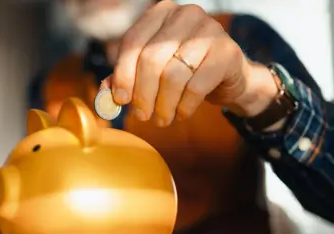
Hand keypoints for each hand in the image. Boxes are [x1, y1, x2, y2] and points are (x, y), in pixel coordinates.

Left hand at [104, 1, 277, 126]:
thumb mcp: (153, 70)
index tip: (120, 100)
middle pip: (151, 60)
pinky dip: (184, 107)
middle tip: (142, 116)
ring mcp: (209, 30)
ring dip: (164, 105)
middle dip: (143, 94)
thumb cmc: (185, 71)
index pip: (133, 43)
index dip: (123, 74)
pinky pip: (196, 87)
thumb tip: (105, 96)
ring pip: (173, 75)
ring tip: (161, 119)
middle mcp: (185, 15)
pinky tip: (180, 114)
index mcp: (161, 12)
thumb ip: (127, 77)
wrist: (228, 75)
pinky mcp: (227, 53)